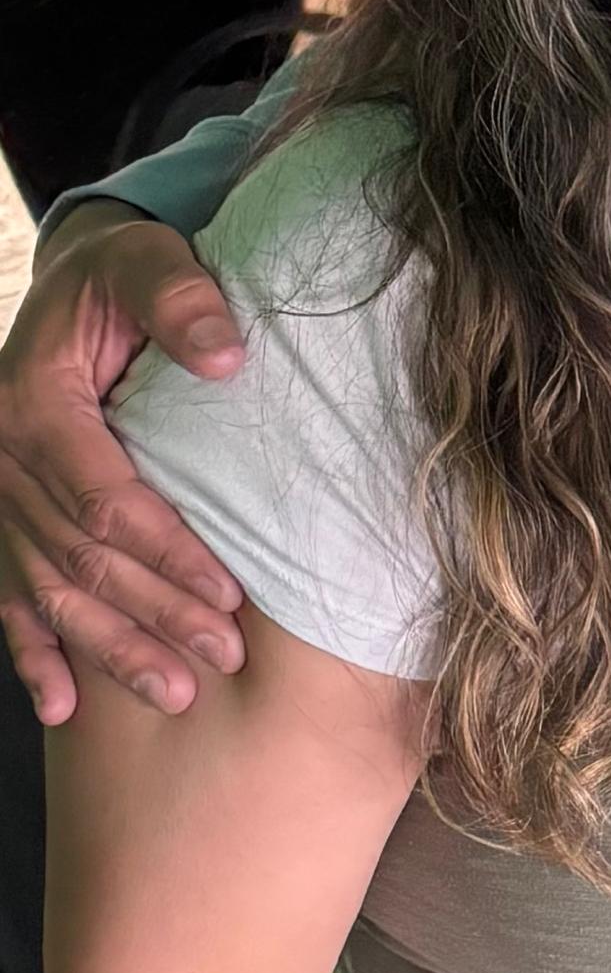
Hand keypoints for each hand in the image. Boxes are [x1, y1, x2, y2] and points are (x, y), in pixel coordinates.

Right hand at [0, 204, 248, 720]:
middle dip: (150, 616)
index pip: (106, 501)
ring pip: (49, 590)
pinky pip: (9, 595)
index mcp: (36, 408)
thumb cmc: (120, 275)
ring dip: (106, 649)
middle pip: (80, 559)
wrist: (75, 280)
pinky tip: (62, 707)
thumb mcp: (148, 264)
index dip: (166, 551)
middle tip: (215, 662)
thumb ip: (182, 301)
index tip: (227, 593)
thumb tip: (227, 357)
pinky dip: (33, 653)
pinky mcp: (4, 515)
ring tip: (170, 694)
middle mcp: (3, 463)